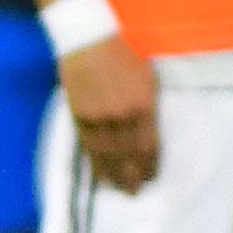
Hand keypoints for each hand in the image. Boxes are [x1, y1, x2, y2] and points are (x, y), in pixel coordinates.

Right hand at [61, 34, 158, 193]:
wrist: (89, 41)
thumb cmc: (123, 55)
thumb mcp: (147, 77)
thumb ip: (148, 106)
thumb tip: (147, 131)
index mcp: (144, 105)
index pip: (149, 144)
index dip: (151, 164)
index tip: (152, 176)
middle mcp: (123, 115)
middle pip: (130, 154)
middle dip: (134, 175)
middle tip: (135, 191)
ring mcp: (100, 117)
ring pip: (109, 155)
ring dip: (115, 175)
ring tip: (120, 189)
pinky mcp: (80, 116)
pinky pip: (90, 147)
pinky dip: (96, 163)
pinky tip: (100, 175)